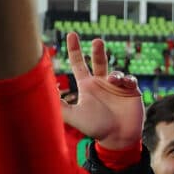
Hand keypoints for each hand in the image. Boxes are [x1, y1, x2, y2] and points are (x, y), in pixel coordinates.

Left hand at [62, 34, 144, 149]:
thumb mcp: (74, 116)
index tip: (71, 34)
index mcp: (87, 86)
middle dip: (97, 50)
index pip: (78, 64)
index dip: (74, 49)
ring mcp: (117, 87)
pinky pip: (129, 79)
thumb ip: (59, 104)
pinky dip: (126, 79)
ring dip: (114, 73)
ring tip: (113, 80)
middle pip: (98, 61)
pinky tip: (123, 84)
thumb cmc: (95, 128)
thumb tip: (43, 91)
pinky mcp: (131, 91)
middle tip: (96, 40)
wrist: (118, 138)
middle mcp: (101, 84)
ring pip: (115, 71)